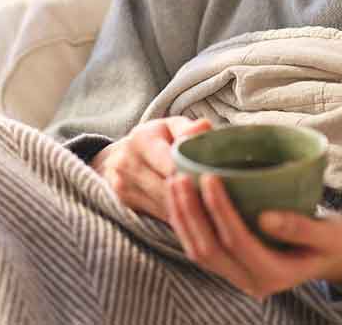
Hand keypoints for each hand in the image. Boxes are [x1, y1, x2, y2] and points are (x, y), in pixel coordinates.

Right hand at [91, 117, 211, 220]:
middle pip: (166, 188)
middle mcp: (127, 162)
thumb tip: (204, 127)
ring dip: (186, 209)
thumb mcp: (173, 127)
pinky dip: (177, 215)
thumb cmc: (158, 138)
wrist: (123, 154)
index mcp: (141, 139)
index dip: (193, 175)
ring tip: (211, 210)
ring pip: (162, 205)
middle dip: (193, 195)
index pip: (170, 163)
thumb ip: (189, 129)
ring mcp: (122, 184)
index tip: (215, 183)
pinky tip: (193, 214)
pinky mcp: (124, 201)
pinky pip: (157, 214)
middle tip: (219, 201)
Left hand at [166, 173, 341, 299]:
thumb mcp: (329, 235)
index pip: (237, 241)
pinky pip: (199, 248)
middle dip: (190, 212)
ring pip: (198, 252)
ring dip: (182, 217)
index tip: (210, 176)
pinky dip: (186, 223)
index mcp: (274, 274)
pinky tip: (180, 198)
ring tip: (174, 182)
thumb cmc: (332, 242)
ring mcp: (237, 277)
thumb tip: (266, 218)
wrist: (331, 259)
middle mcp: (250, 281)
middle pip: (208, 249)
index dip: (220, 209)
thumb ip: (301, 228)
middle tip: (180, 176)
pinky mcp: (230, 267)